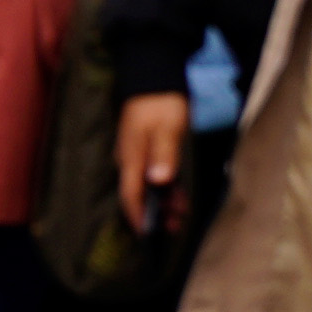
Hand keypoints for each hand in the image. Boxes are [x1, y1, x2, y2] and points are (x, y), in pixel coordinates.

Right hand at [116, 92, 193, 229]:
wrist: (154, 76)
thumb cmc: (161, 100)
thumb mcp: (167, 127)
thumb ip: (163, 154)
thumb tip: (158, 181)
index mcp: (132, 156)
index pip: (130, 193)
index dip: (137, 215)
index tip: (146, 235)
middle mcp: (131, 159)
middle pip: (139, 193)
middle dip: (155, 213)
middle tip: (175, 228)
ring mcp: (139, 154)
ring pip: (149, 186)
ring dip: (163, 201)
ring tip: (181, 216)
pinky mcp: (149, 150)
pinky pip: (155, 175)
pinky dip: (166, 188)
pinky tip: (178, 195)